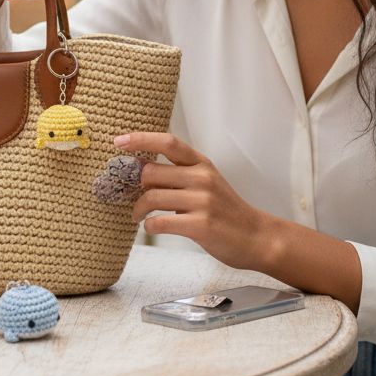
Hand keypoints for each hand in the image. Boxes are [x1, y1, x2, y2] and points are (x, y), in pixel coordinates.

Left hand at [120, 132, 271, 272]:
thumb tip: (143, 171)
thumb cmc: (227, 211)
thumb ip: (180, 174)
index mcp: (202, 164)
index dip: (140, 139)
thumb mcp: (208, 182)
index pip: (168, 142)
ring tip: (139, 216)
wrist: (257, 236)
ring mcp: (202, 201)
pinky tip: (152, 228)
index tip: (119, 141)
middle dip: (136, 186)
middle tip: (135, 198)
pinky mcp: (201, 225)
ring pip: (152, 197)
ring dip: (138, 209)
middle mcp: (202, 178)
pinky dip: (149, 226)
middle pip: (152, 172)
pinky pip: (160, 222)